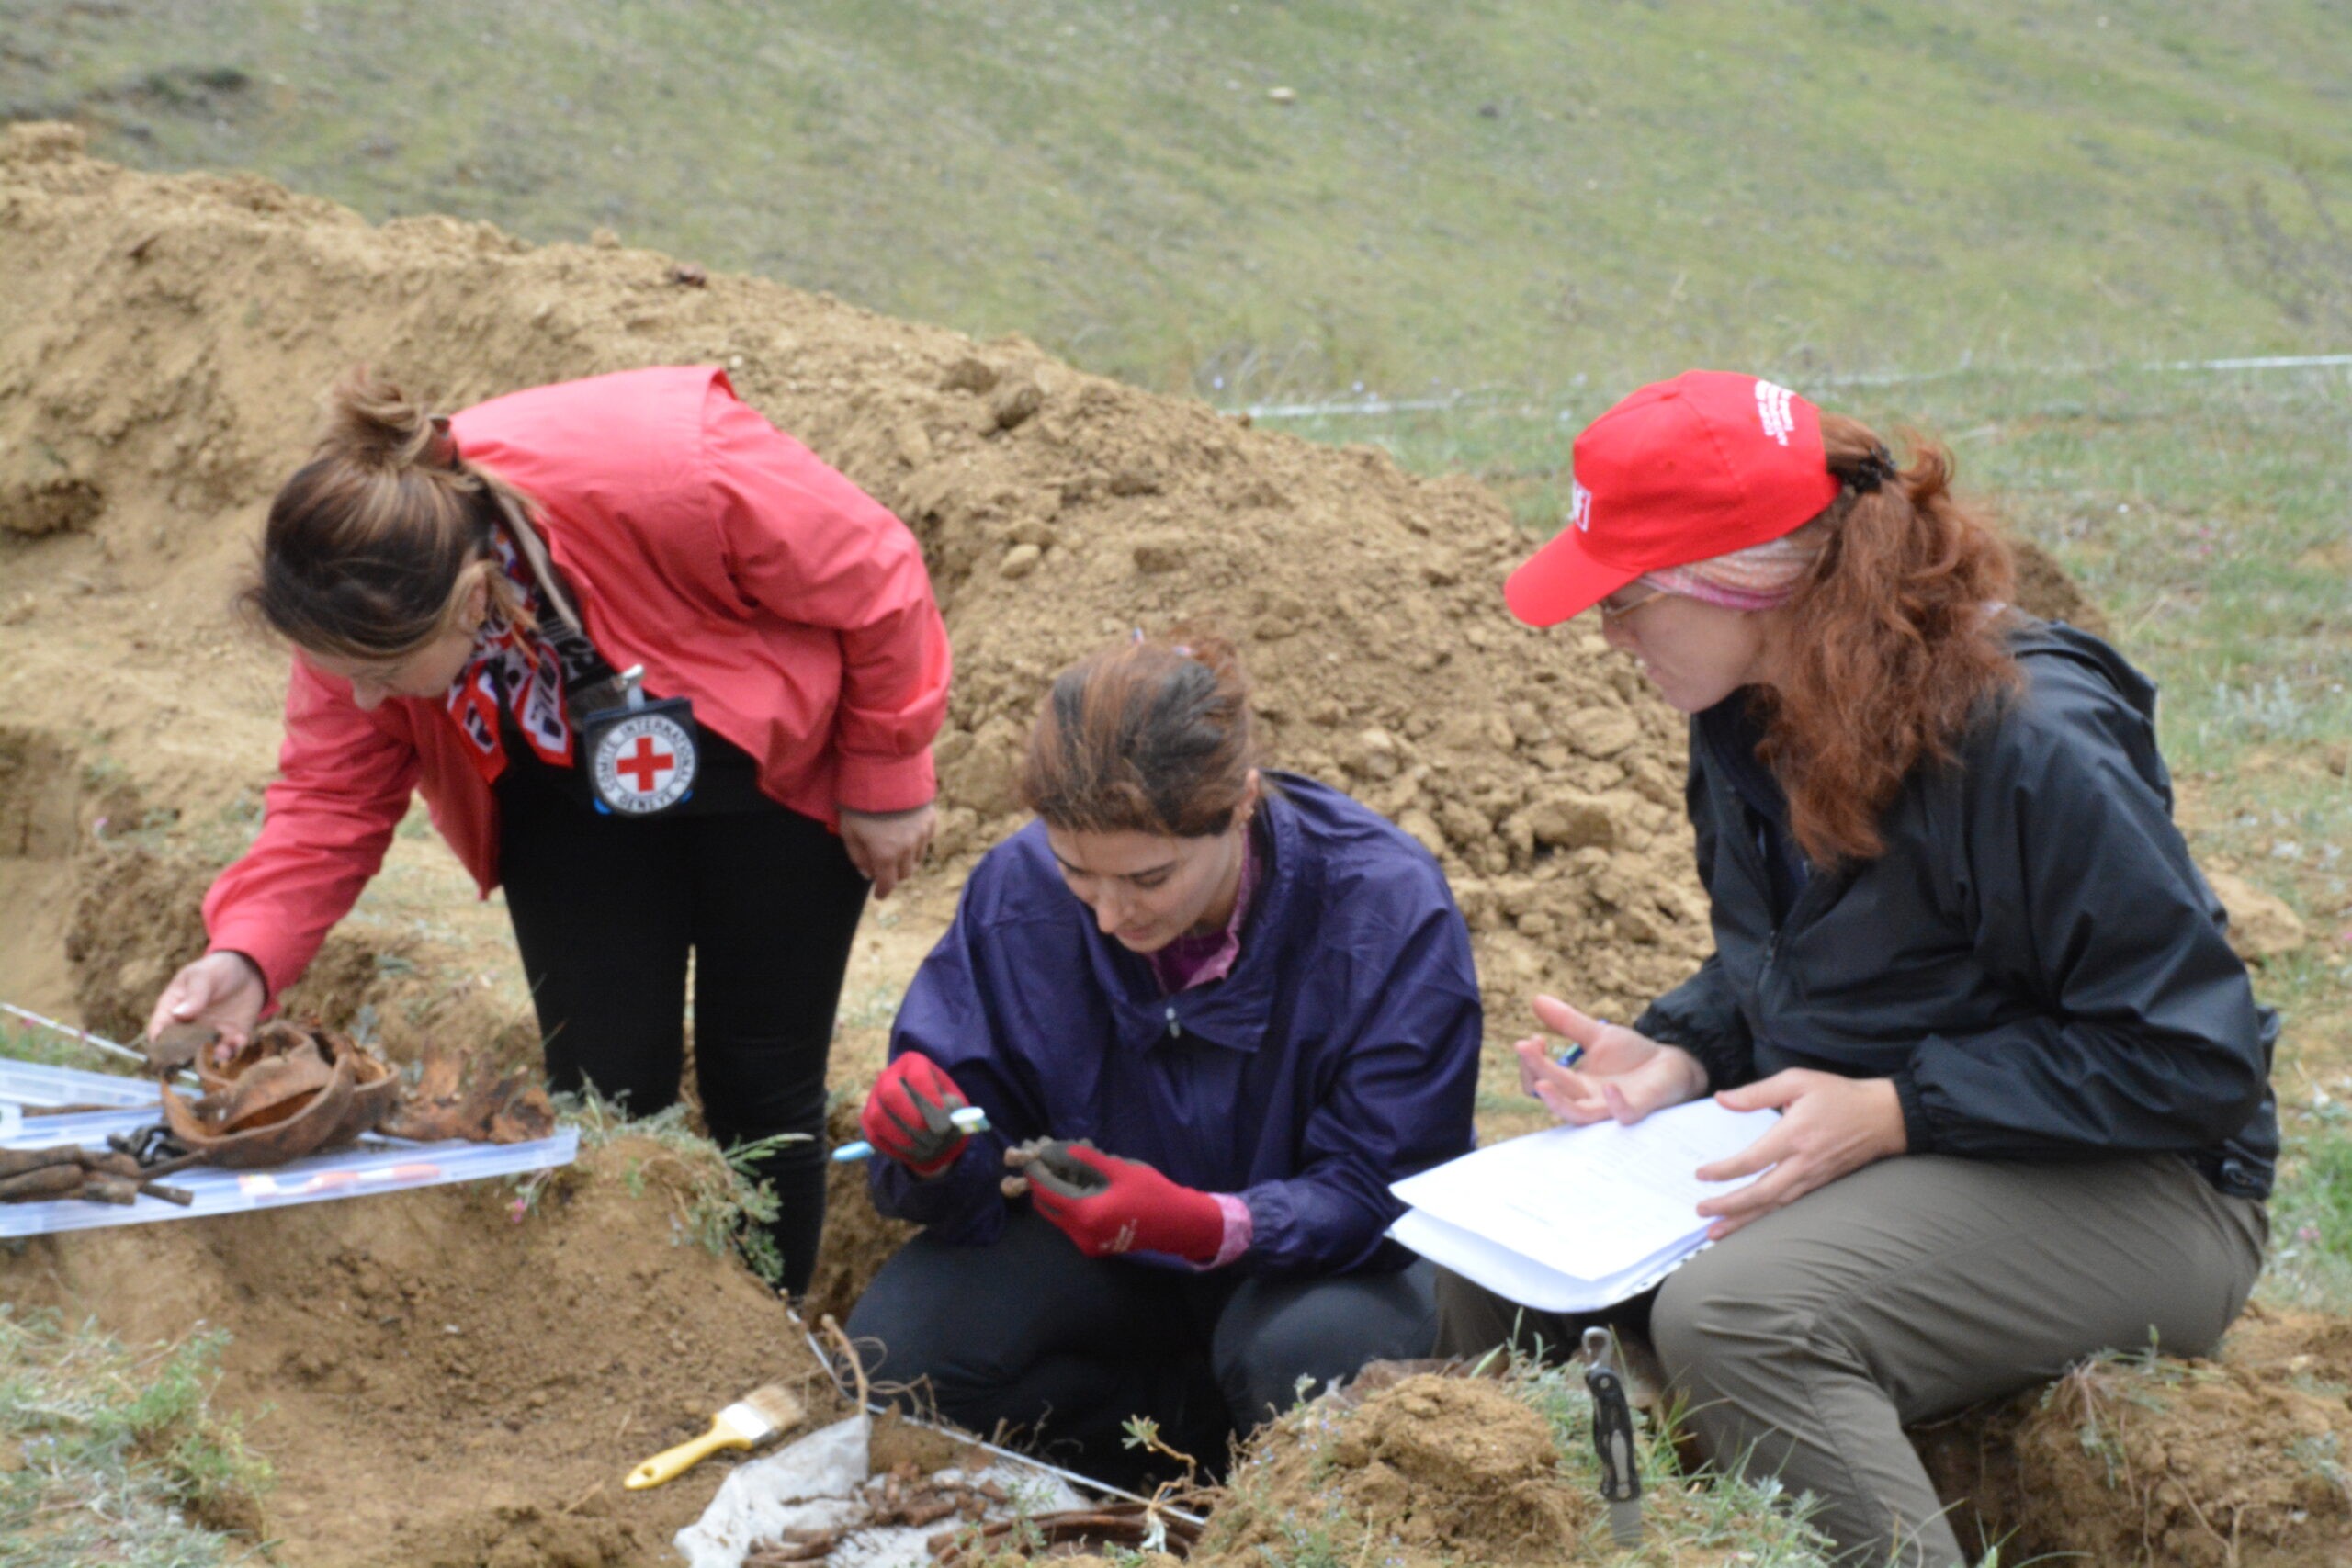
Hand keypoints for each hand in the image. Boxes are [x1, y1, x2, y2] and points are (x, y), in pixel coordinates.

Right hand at [146, 952, 265, 1060]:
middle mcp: (189, 1027)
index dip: (159, 1044)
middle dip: (186, 1058)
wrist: (248, 970)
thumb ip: (194, 995)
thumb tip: (179, 1014)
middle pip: (180, 1049)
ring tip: (222, 1051)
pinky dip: (234, 1050)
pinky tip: (240, 1040)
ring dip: (212, 1057)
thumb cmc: (216, 970)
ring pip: (205, 1054)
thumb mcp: (203, 977)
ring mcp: (210, 1034)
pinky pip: (231, 1050)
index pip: (159, 1030)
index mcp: (172, 1010)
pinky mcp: (231, 1036)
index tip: (166, 1053)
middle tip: (196, 1057)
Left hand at [839, 802, 935, 898]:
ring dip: (906, 859)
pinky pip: (925, 839)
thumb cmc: (861, 802)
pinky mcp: (930, 819)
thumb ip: (857, 856)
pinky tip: (906, 832)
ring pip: (917, 858)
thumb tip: (866, 873)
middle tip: (884, 868)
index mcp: (885, 854)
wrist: (884, 771)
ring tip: (895, 848)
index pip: (888, 883)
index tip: (879, 895)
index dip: (882, 891)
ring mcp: (921, 834)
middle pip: (905, 873)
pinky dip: (916, 842)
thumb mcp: (849, 831)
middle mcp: (907, 848)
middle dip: (894, 874)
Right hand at [858, 1053, 971, 1175]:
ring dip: (905, 1138)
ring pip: (878, 1118)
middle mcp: (889, 1077)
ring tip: (928, 1146)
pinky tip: (915, 1151)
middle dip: (912, 1117)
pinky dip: (896, 1149)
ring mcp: (874, 1099)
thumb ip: (954, 1112)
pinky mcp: (867, 1121)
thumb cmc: (944, 1108)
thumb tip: (946, 1125)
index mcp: (914, 1064)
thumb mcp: (956, 1105)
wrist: (930, 1122)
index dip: (931, 1098)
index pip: (918, 1075)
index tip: (945, 1120)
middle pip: (890, 1092)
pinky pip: (874, 1137)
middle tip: (933, 1134)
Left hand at [1025, 1142, 1224, 1263]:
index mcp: (1086, 1214)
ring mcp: (1086, 1243)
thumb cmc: (1151, 1193)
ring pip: (1058, 1216)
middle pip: (1046, 1207)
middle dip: (1042, 1183)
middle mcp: (1080, 1233)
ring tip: (1065, 1169)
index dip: (1036, 1171)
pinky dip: (1070, 1204)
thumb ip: (1088, 1160)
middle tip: (1046, 1161)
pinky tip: (1081, 1185)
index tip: (1032, 1155)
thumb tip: (1060, 1150)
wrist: (1177, 1224)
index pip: (1047, 1191)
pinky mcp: (1094, 1246)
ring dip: (1057, 1193)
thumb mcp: (1120, 1170)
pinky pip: (1072, 1223)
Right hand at [1514, 994, 1706, 1127]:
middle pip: (1553, 1093)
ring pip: (1577, 1114)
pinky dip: (1614, 1104)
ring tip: (1542, 1083)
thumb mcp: (1597, 1035)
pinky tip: (1608, 1087)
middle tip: (1525, 1047)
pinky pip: (1623, 1114)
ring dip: (1557, 1102)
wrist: (1672, 1064)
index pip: (1540, 1081)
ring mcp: (1611, 1107)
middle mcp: (1587, 1100)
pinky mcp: (1638, 1109)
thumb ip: (1567, 1022)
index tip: (1531, 1039)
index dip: (1530, 1063)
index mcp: (1574, 1084)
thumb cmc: (1631, 1056)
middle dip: (1535, 1070)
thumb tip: (1536, 999)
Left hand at [1694, 1070, 1907, 1239]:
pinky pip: (1790, 1208)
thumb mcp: (1797, 1080)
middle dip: (1729, 1207)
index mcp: (1794, 1135)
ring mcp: (1814, 1178)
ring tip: (1716, 1232)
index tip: (1701, 1175)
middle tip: (1701, 1212)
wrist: (1884, 1117)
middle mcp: (1804, 1163)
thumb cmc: (1838, 1095)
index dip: (1724, 1171)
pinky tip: (1750, 1225)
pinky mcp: (1822, 1186)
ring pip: (1775, 1207)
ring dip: (1744, 1221)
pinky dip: (1767, 1220)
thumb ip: (1756, 1092)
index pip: (1752, 1160)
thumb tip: (1721, 1099)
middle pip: (1761, 1194)